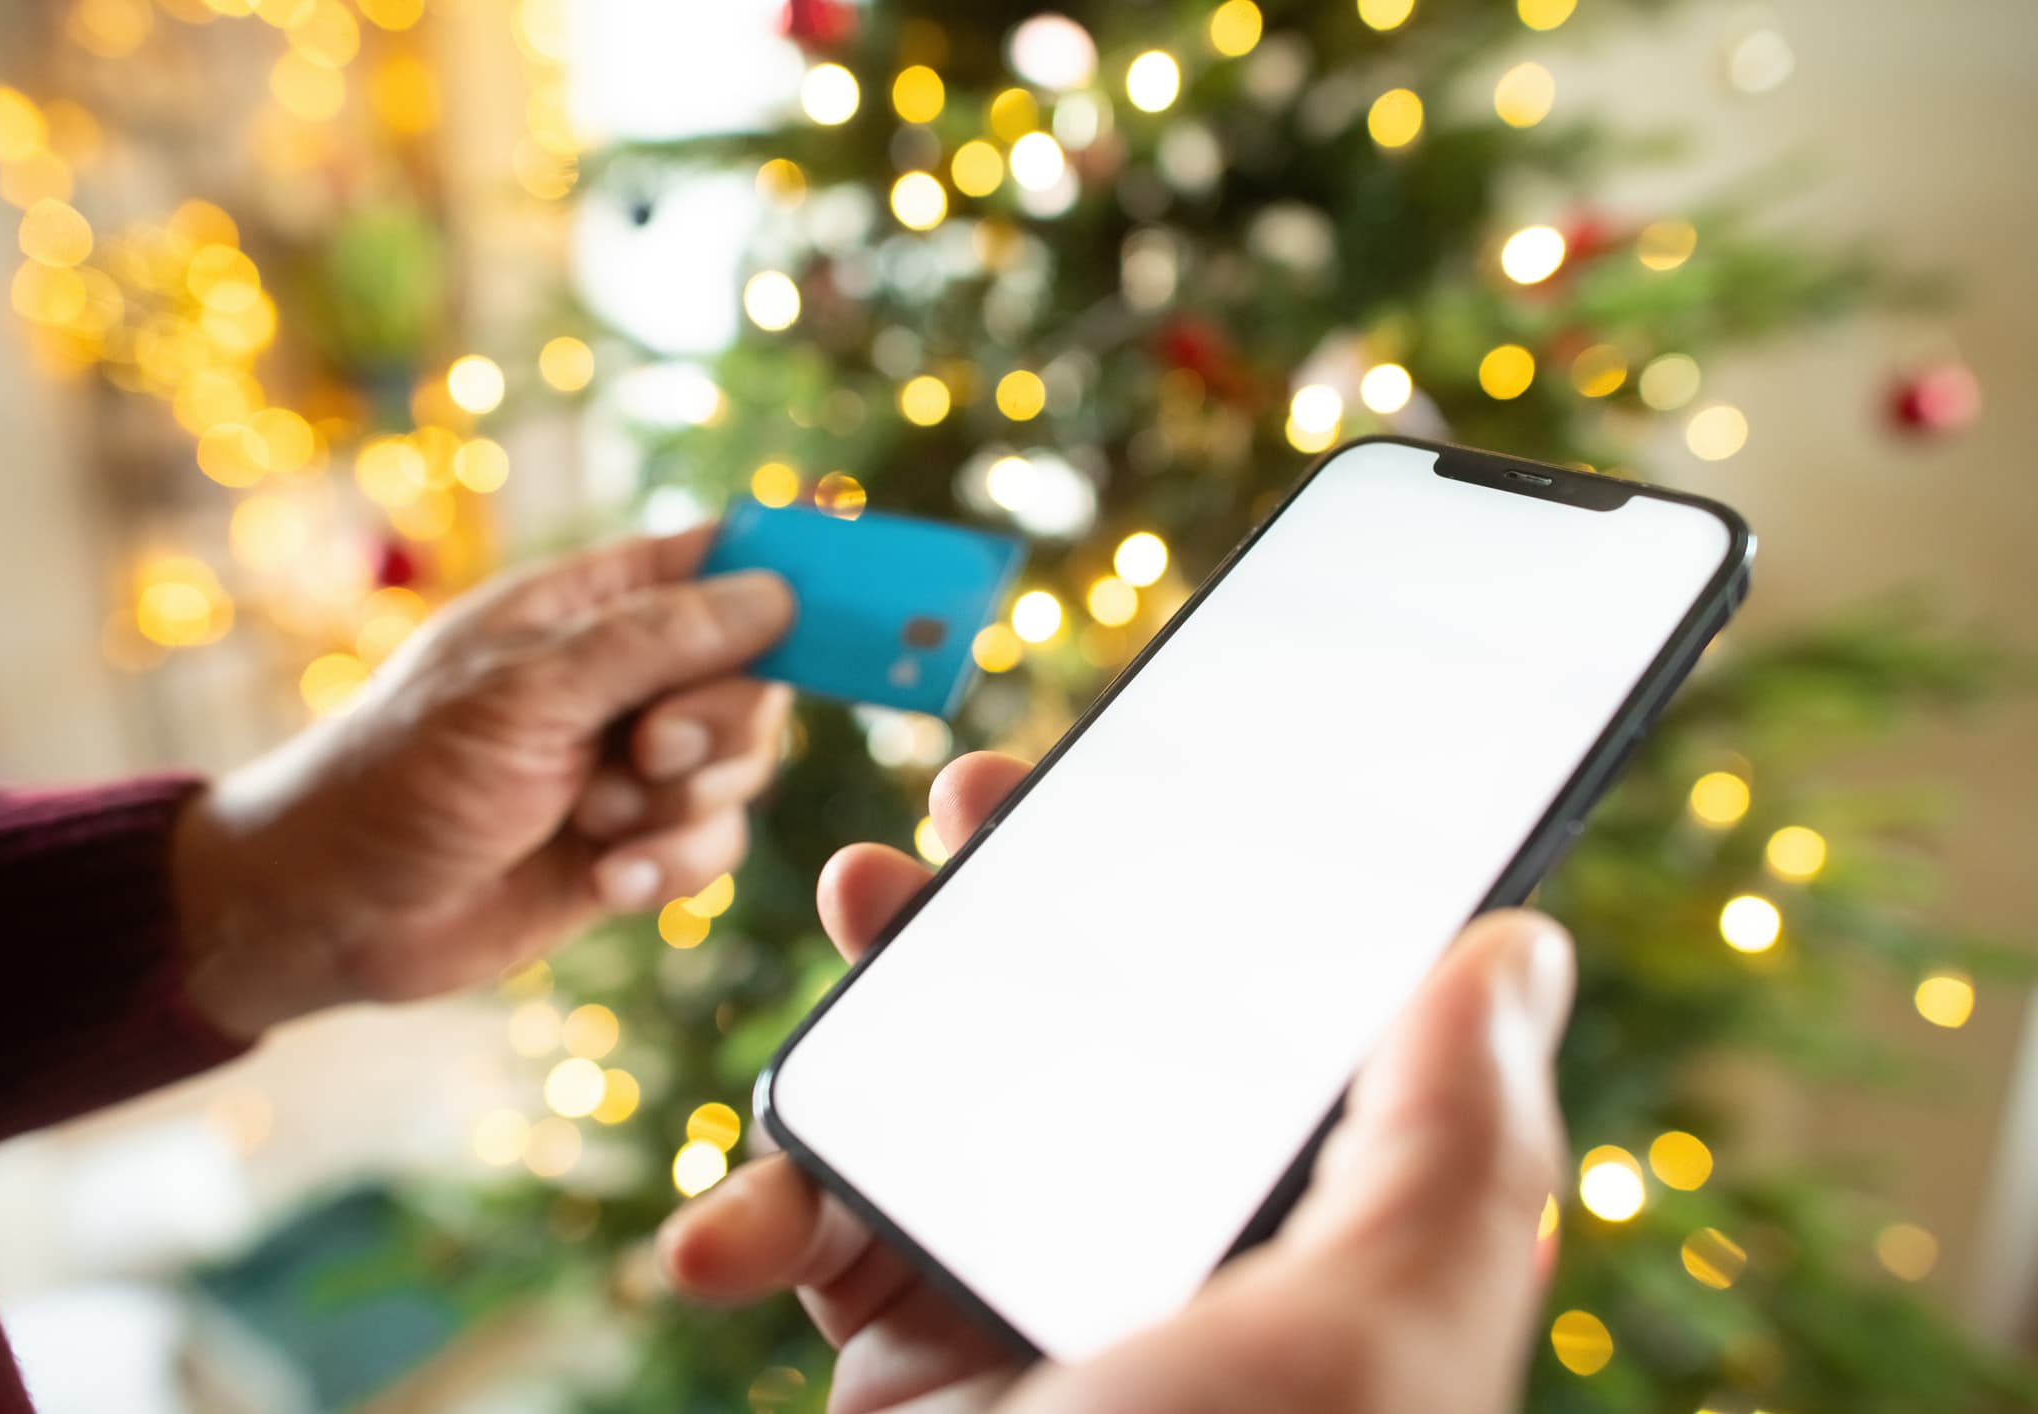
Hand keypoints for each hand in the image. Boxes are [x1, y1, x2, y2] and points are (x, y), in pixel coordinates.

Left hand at [172, 527, 794, 1038]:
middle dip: (716, 725)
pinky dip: (669, 867)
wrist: (334, 912)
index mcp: (592, 605)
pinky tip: (604, 882)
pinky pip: (713, 844)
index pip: (723, 562)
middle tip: (645, 750)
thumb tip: (775, 596)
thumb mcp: (524, 694)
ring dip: (681, 806)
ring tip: (594, 822)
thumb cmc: (399, 777)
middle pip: (757, 676)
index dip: (795, 577)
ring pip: (746, 769)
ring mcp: (633, 763)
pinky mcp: (635, 844)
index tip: (863, 606)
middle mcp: (625, 676)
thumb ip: (655, 642)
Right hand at [660, 752, 1574, 1413]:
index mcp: (1312, 1242)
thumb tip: (1515, 943)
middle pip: (1108, 1031)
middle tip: (977, 798)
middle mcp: (1180, 1260)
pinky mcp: (912, 1363)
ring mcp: (1037, 1307)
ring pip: (960, 1098)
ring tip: (860, 891)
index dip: (1231, 884)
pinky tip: (720, 1236)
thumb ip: (1453, 1146)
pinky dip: (762, 1211)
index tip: (1159, 768)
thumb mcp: (1365, 1342)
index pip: (1287, 1024)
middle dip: (1032, 903)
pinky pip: (831, 1238)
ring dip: (893, 995)